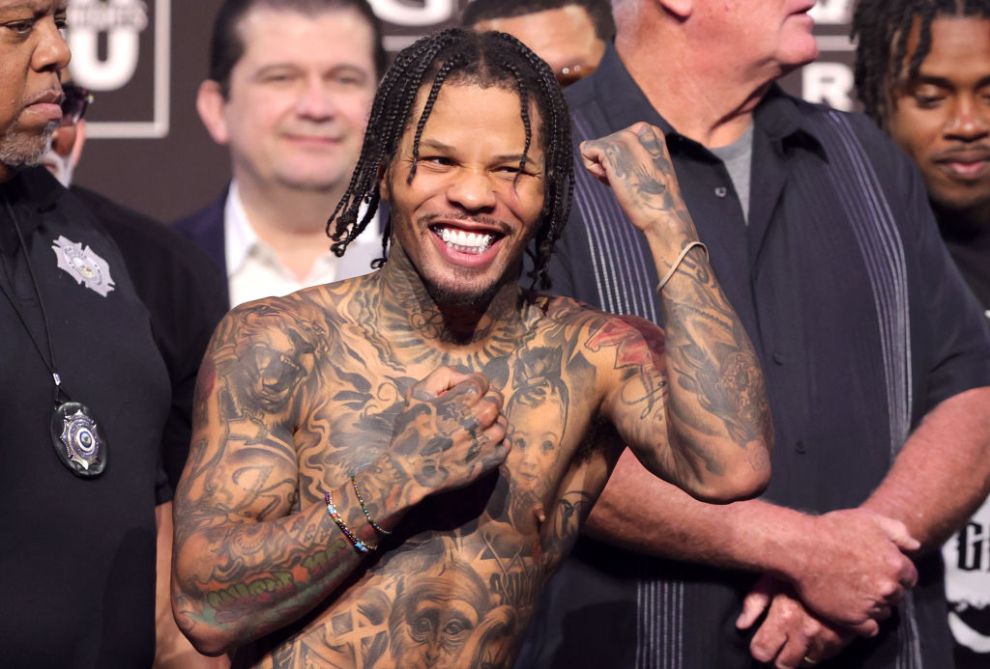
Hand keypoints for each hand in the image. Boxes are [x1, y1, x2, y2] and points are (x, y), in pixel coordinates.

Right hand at [386, 367, 507, 501]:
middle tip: (469, 411)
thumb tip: (465, 376)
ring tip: (473, 430)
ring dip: (491, 423)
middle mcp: (481, 416)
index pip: (482, 381)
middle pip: (496, 399)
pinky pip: (505, 444)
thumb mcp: (417, 393)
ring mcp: (488, 439)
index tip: (463, 395)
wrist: (409, 471)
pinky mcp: (492, 460)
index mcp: (465, 397)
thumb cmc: (411, 431)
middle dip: (484, 401)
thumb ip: (443, 375)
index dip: (472, 385)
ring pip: (502, 422)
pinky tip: (479, 444)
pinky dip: (496, 443)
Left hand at [579, 122, 696, 248]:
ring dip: (602, 169)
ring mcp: (626, 138)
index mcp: (652, 132)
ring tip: (623, 182)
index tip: (634, 175)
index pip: (618, 139)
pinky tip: (612, 181)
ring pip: (594, 148)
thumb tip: (607, 157)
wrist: (662, 214)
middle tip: (628, 181)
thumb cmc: (655, 199)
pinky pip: (586, 151)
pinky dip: (593, 170)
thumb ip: (633, 155)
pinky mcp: (612, 149)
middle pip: (605, 143)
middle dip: (609, 164)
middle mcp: (641, 129)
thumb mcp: (649, 167)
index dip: (619, 161)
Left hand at [737, 576, 852, 668]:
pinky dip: (818, 648)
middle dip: (778, 657)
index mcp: (784, 616)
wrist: (843, 567)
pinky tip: (816, 631)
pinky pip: (825, 656)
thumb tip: (741, 625)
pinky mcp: (841, 640)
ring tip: (799, 635)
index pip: (762, 651)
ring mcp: (825, 638)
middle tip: (779, 644)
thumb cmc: (802, 570)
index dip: (760, 649)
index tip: (762, 644)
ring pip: (805, 663)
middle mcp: (804, 631)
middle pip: (784, 665)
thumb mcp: (772, 578)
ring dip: (800, 653)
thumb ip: (754, 602)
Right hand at [784, 508, 918, 635]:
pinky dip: (863, 622)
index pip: (909, 577)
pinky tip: (850, 609)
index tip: (877, 570)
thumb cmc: (832, 530)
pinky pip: (869, 629)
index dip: (894, 573)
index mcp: (896, 565)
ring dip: (873, 605)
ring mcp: (871, 605)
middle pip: (896, 595)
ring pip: (883, 612)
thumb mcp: (869, 520)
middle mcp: (888, 588)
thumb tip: (915, 547)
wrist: (801, 548)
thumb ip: (898, 532)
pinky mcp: (853, 619)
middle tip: (861, 579)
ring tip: (851, 592)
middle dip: (883, 588)